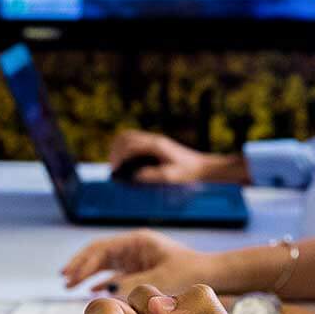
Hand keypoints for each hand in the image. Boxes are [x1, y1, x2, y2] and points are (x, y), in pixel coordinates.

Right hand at [60, 229, 215, 293]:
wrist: (217, 277)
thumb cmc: (192, 273)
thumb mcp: (162, 279)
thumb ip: (134, 285)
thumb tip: (107, 290)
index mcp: (138, 242)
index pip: (101, 248)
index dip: (83, 262)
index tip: (70, 277)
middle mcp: (135, 248)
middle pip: (99, 253)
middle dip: (81, 265)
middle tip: (65, 279)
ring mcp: (138, 260)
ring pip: (105, 264)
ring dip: (88, 273)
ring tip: (69, 285)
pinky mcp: (142, 273)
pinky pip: (116, 275)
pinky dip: (102, 283)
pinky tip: (92, 292)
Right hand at [107, 130, 236, 184]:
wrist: (201, 167)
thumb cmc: (188, 173)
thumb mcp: (171, 177)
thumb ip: (153, 176)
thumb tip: (135, 176)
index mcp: (155, 145)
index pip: (129, 145)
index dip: (119, 157)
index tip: (116, 170)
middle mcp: (153, 140)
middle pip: (124, 137)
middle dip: (115, 151)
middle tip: (113, 168)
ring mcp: (153, 140)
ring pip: (127, 136)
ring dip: (118, 148)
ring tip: (116, 164)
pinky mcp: (154, 144)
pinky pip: (134, 141)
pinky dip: (124, 149)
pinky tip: (125, 162)